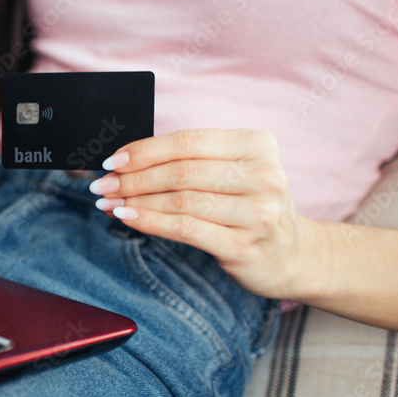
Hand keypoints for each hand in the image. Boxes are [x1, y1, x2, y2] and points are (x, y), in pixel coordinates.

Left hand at [89, 129, 326, 299]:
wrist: (294, 255)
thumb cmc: (251, 207)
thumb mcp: (233, 173)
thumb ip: (191, 162)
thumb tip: (125, 162)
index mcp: (256, 145)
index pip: (188, 141)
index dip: (144, 150)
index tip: (113, 160)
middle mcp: (262, 175)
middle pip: (181, 171)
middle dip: (133, 178)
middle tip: (103, 184)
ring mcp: (257, 212)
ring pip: (180, 200)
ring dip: (136, 201)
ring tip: (109, 203)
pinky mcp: (244, 245)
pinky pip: (185, 229)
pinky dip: (150, 222)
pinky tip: (128, 218)